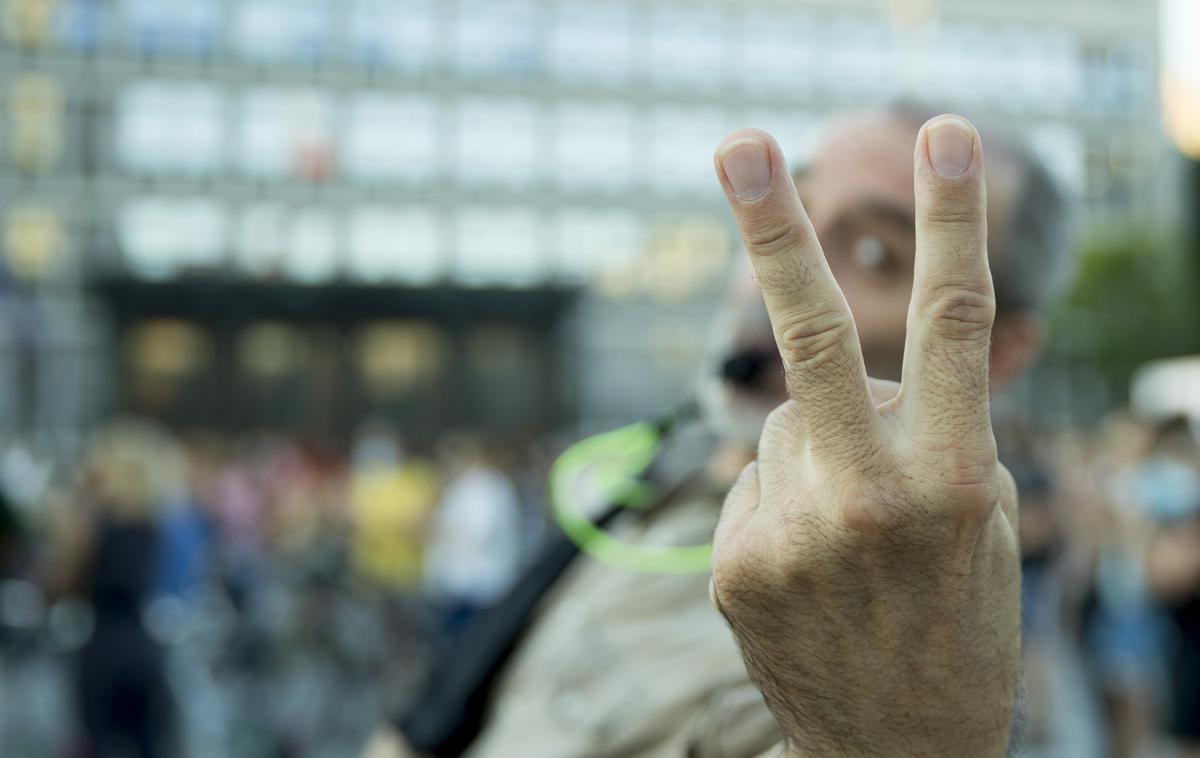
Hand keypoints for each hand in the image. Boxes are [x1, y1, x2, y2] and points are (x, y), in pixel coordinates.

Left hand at [709, 116, 1020, 756]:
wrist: (895, 753)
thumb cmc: (955, 620)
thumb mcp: (980, 524)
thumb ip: (929, 434)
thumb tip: (852, 373)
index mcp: (951, 480)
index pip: (953, 328)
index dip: (953, 221)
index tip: (941, 136)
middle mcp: (865, 500)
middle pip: (814, 338)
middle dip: (774, 232)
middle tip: (739, 141)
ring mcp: (787, 535)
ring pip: (786, 422)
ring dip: (817, 450)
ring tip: (850, 535)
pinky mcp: (731, 566)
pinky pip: (752, 481)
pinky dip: (779, 502)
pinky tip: (808, 564)